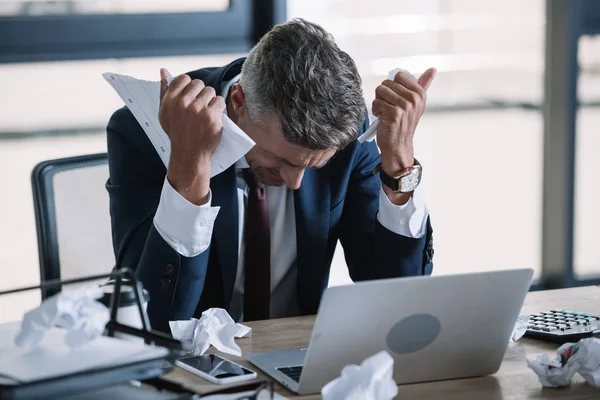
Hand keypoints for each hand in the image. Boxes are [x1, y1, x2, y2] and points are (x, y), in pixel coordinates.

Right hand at [158, 68, 225, 204]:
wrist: (189, 154)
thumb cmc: (177, 133)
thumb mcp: (165, 112)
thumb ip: (164, 90)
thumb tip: (163, 70)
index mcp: (170, 100)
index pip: (184, 78)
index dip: (190, 87)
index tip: (191, 97)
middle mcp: (183, 103)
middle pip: (199, 83)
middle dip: (201, 93)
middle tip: (199, 108)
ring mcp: (198, 109)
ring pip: (210, 91)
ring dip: (211, 101)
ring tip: (206, 113)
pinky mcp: (211, 115)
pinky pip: (219, 100)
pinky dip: (219, 108)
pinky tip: (213, 117)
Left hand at [372, 68, 435, 204]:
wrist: (398, 146)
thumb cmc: (404, 123)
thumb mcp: (416, 103)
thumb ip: (423, 85)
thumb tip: (433, 69)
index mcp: (420, 93)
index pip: (399, 75)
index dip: (392, 87)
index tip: (396, 99)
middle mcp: (414, 98)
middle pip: (387, 83)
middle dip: (383, 95)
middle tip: (389, 107)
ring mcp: (405, 106)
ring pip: (380, 91)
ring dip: (378, 102)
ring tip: (385, 112)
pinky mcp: (394, 113)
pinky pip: (376, 102)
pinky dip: (376, 110)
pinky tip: (382, 118)